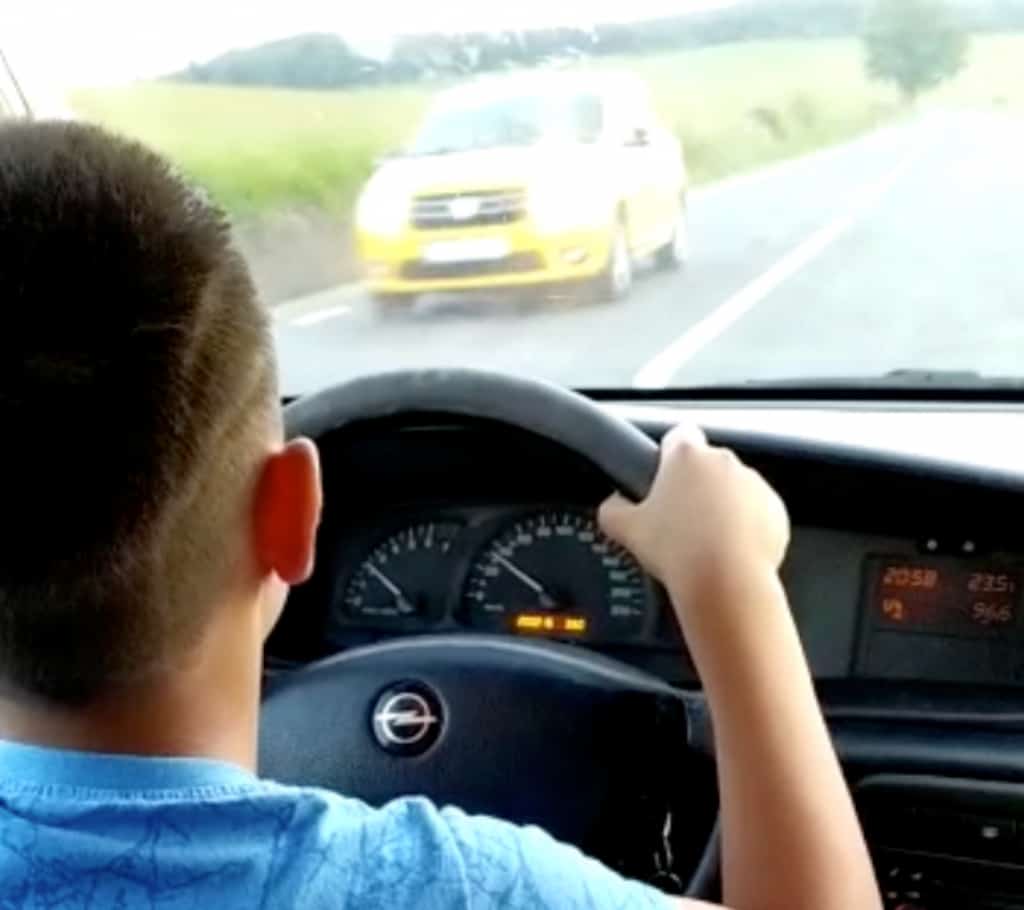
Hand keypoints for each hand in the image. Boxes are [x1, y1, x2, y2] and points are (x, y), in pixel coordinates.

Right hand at [598, 425, 789, 617]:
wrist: (726, 582)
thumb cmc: (679, 551)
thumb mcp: (626, 530)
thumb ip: (613, 509)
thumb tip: (612, 506)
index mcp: (685, 456)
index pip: (677, 436)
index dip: (668, 455)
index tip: (664, 476)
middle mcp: (722, 461)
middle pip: (705, 465)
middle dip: (694, 486)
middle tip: (678, 520)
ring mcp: (753, 483)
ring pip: (733, 487)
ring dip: (721, 505)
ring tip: (704, 541)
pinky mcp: (775, 508)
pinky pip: (757, 510)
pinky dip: (746, 525)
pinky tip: (728, 550)